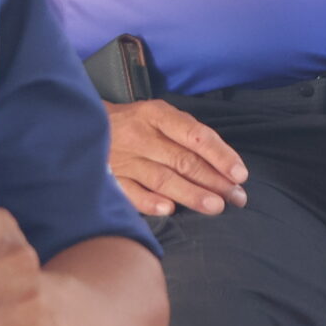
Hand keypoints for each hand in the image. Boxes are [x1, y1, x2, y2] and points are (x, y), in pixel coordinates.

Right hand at [104, 98, 245, 216]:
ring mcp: (123, 158)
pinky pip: (130, 193)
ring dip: (191, 194)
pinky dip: (150, 202)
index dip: (220, 155)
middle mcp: (140, 135)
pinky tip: (169, 210)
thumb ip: (187, 136)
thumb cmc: (136, 124)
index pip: (195, 135)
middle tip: (237, 198)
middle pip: (182, 160)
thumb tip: (226, 167)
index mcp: (155, 114)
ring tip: (215, 207)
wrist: (86, 124)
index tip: (240, 174)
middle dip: (214, 180)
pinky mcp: (108, 177)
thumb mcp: (159, 116)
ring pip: (162, 178)